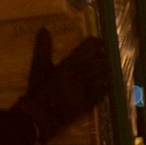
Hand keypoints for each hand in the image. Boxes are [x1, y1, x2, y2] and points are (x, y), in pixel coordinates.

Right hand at [17, 28, 107, 143]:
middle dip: (103, 57)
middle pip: (100, 61)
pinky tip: (106, 86)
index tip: (99, 41)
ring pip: (104, 76)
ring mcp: (88, 90)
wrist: (41, 115)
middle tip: (103, 54)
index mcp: (71, 63)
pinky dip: (105, 88)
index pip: (90, 48)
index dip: (97, 44)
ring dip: (106, 71)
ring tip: (106, 68)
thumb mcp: (38, 66)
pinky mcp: (89, 102)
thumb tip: (44, 29)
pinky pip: (102, 93)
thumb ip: (43, 47)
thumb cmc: (39, 89)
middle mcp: (83, 75)